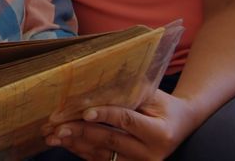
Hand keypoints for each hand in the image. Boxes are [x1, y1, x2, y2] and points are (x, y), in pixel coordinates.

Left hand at [42, 90, 196, 160]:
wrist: (180, 125)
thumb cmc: (164, 106)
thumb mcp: (153, 95)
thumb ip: (130, 91)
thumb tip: (97, 81)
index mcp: (159, 133)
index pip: (127, 121)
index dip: (105, 115)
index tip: (85, 112)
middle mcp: (150, 154)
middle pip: (110, 140)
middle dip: (81, 131)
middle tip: (58, 125)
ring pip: (101, 154)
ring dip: (75, 143)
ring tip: (54, 135)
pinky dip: (81, 151)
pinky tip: (66, 142)